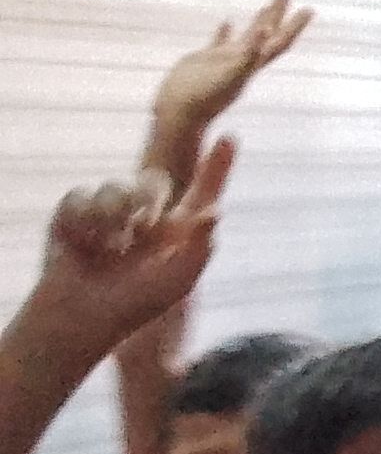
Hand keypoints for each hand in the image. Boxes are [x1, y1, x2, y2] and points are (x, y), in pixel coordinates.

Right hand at [31, 139, 238, 355]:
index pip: (203, 190)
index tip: (231, 137)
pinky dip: (84, 222)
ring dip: (112, 217)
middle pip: (153, 179)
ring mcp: (111, 209)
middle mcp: (148, 213)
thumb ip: (200, 247)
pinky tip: (83, 246)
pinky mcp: (76, 209)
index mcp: (179, 228)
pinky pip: (82, 195)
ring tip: (108, 250)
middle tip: (137, 233)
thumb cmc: (134, 304)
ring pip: (116, 185)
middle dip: (146, 199)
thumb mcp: (177, 280)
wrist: (83, 316)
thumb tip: (215, 211)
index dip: (217, 164)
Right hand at [151, 0, 311, 148]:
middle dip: (278, 14)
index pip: (279, 41)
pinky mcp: (206, 61)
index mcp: (253, 63)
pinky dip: (225, 32)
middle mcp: (244, 61)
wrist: (179, 112)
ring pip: (247, 37)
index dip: (294, 26)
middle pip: (268, 35)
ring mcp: (225, 61)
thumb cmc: (204, 96)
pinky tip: (227, 22)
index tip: (308, 8)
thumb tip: (267, 32)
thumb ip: (249, 54)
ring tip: (267, 4)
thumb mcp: (230, 74)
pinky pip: (219, 42)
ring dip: (258, 21)